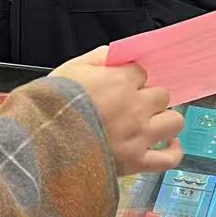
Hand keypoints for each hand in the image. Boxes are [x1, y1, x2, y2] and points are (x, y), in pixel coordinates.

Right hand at [48, 46, 183, 175]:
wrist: (41, 144)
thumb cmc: (50, 106)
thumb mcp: (68, 70)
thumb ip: (96, 58)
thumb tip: (115, 54)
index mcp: (118, 82)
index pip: (141, 71)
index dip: (131, 77)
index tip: (121, 84)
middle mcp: (135, 107)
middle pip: (162, 94)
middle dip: (148, 97)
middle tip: (132, 104)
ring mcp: (139, 136)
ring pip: (174, 121)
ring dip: (164, 119)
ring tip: (150, 121)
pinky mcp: (136, 162)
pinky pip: (170, 158)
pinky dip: (173, 150)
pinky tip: (167, 142)